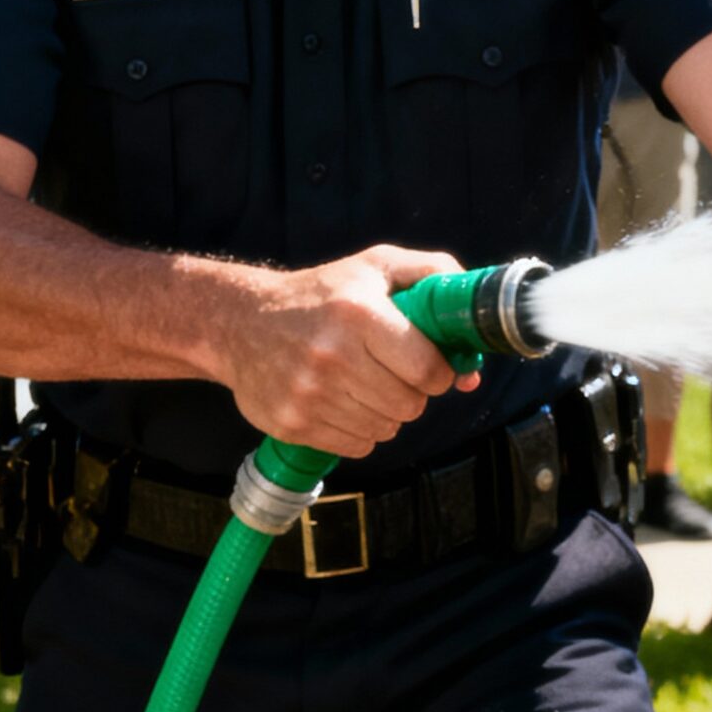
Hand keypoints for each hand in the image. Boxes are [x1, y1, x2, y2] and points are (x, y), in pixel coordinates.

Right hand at [214, 245, 475, 456]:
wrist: (239, 322)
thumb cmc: (323, 294)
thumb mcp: (378, 266)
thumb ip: (438, 281)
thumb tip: (472, 355)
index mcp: (358, 313)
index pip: (426, 369)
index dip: (439, 373)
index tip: (429, 365)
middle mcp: (331, 355)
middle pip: (409, 405)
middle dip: (413, 393)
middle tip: (394, 373)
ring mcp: (308, 394)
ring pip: (386, 429)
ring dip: (387, 412)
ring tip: (365, 384)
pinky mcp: (292, 425)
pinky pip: (357, 446)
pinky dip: (360, 430)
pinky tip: (343, 401)